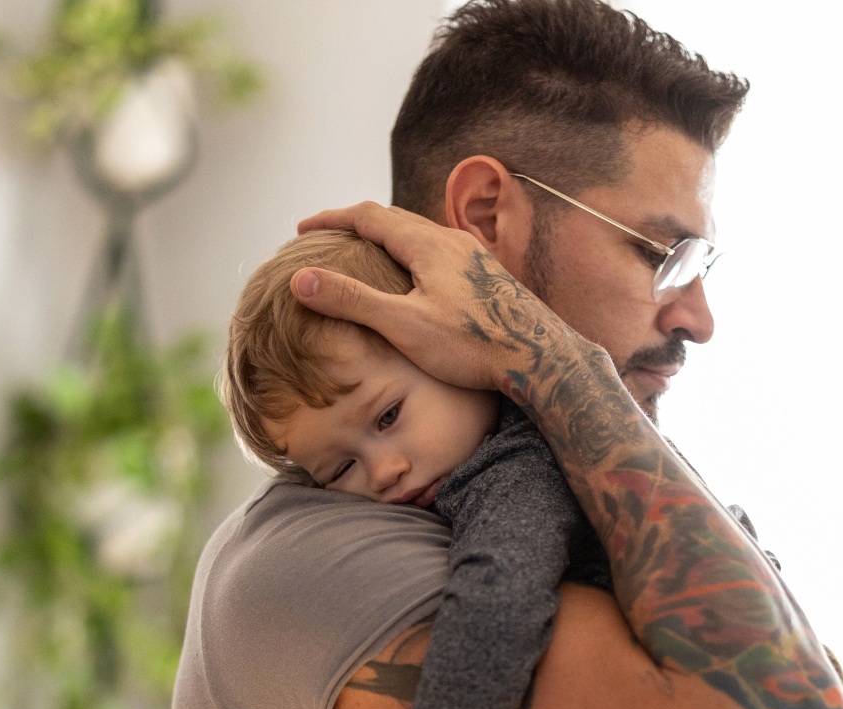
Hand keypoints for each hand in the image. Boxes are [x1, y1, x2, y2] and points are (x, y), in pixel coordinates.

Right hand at [291, 201, 594, 393]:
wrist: (541, 359)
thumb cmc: (472, 346)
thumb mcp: (403, 325)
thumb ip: (352, 300)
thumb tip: (301, 280)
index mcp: (428, 244)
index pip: (368, 215)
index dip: (331, 219)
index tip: (302, 230)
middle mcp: (452, 239)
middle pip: (394, 218)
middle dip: (355, 224)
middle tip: (326, 236)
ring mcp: (473, 255)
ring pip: (419, 233)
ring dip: (385, 237)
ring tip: (362, 253)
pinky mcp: (486, 274)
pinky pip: (438, 250)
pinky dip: (410, 253)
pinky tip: (412, 277)